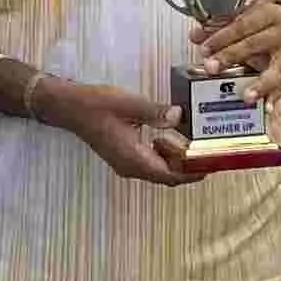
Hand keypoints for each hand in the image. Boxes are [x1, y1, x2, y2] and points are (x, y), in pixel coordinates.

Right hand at [37, 72, 201, 187]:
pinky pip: (149, 163)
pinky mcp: (123, 157)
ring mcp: (126, 164)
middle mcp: (131, 167)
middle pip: (166, 176)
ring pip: (158, 170)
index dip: (192, 174)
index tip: (210, 164)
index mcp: (135, 159)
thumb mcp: (130, 105)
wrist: (70, 107)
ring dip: (175, 160)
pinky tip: (167, 136)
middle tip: (205, 150)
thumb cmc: (97, 105)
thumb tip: (179, 116)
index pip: (170, 176)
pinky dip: (163, 155)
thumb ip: (156, 112)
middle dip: (187, 167)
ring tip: (190, 142)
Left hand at [191, 0, 280, 106]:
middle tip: (212, 67)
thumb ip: (220, 28)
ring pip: (277, 69)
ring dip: (261, 84)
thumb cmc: (267, 26)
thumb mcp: (246, 20)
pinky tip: (266, 105)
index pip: (243, 25)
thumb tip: (196, 36)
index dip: (222, 37)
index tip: (205, 49)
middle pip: (256, 44)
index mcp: (270, 14)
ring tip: (247, 95)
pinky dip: (275, 96)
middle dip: (232, 56)